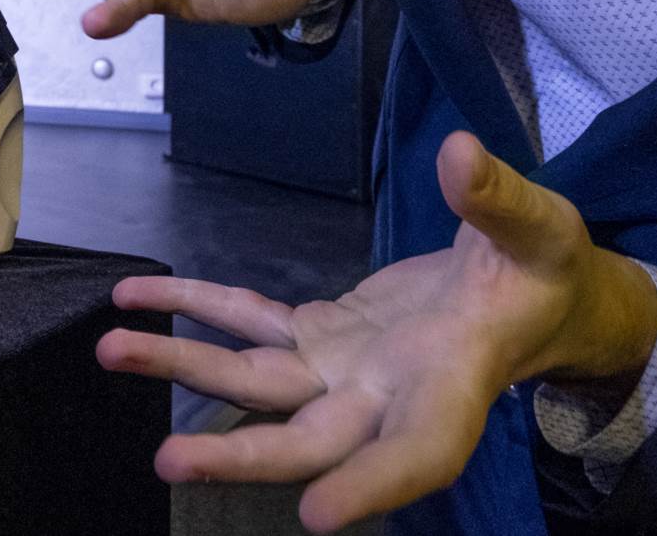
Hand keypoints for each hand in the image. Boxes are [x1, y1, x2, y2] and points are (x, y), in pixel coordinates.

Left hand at [96, 132, 656, 531]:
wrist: (528, 290)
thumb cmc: (543, 270)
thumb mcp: (540, 232)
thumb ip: (498, 201)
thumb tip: (460, 155)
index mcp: (453, 387)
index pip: (416, 454)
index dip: (370, 486)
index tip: (319, 516)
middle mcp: (387, 396)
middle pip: (307, 440)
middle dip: (238, 455)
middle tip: (168, 464)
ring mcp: (344, 371)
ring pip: (257, 383)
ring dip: (184, 369)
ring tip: (112, 350)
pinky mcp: (321, 337)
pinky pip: (250, 324)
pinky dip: (196, 308)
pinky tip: (140, 298)